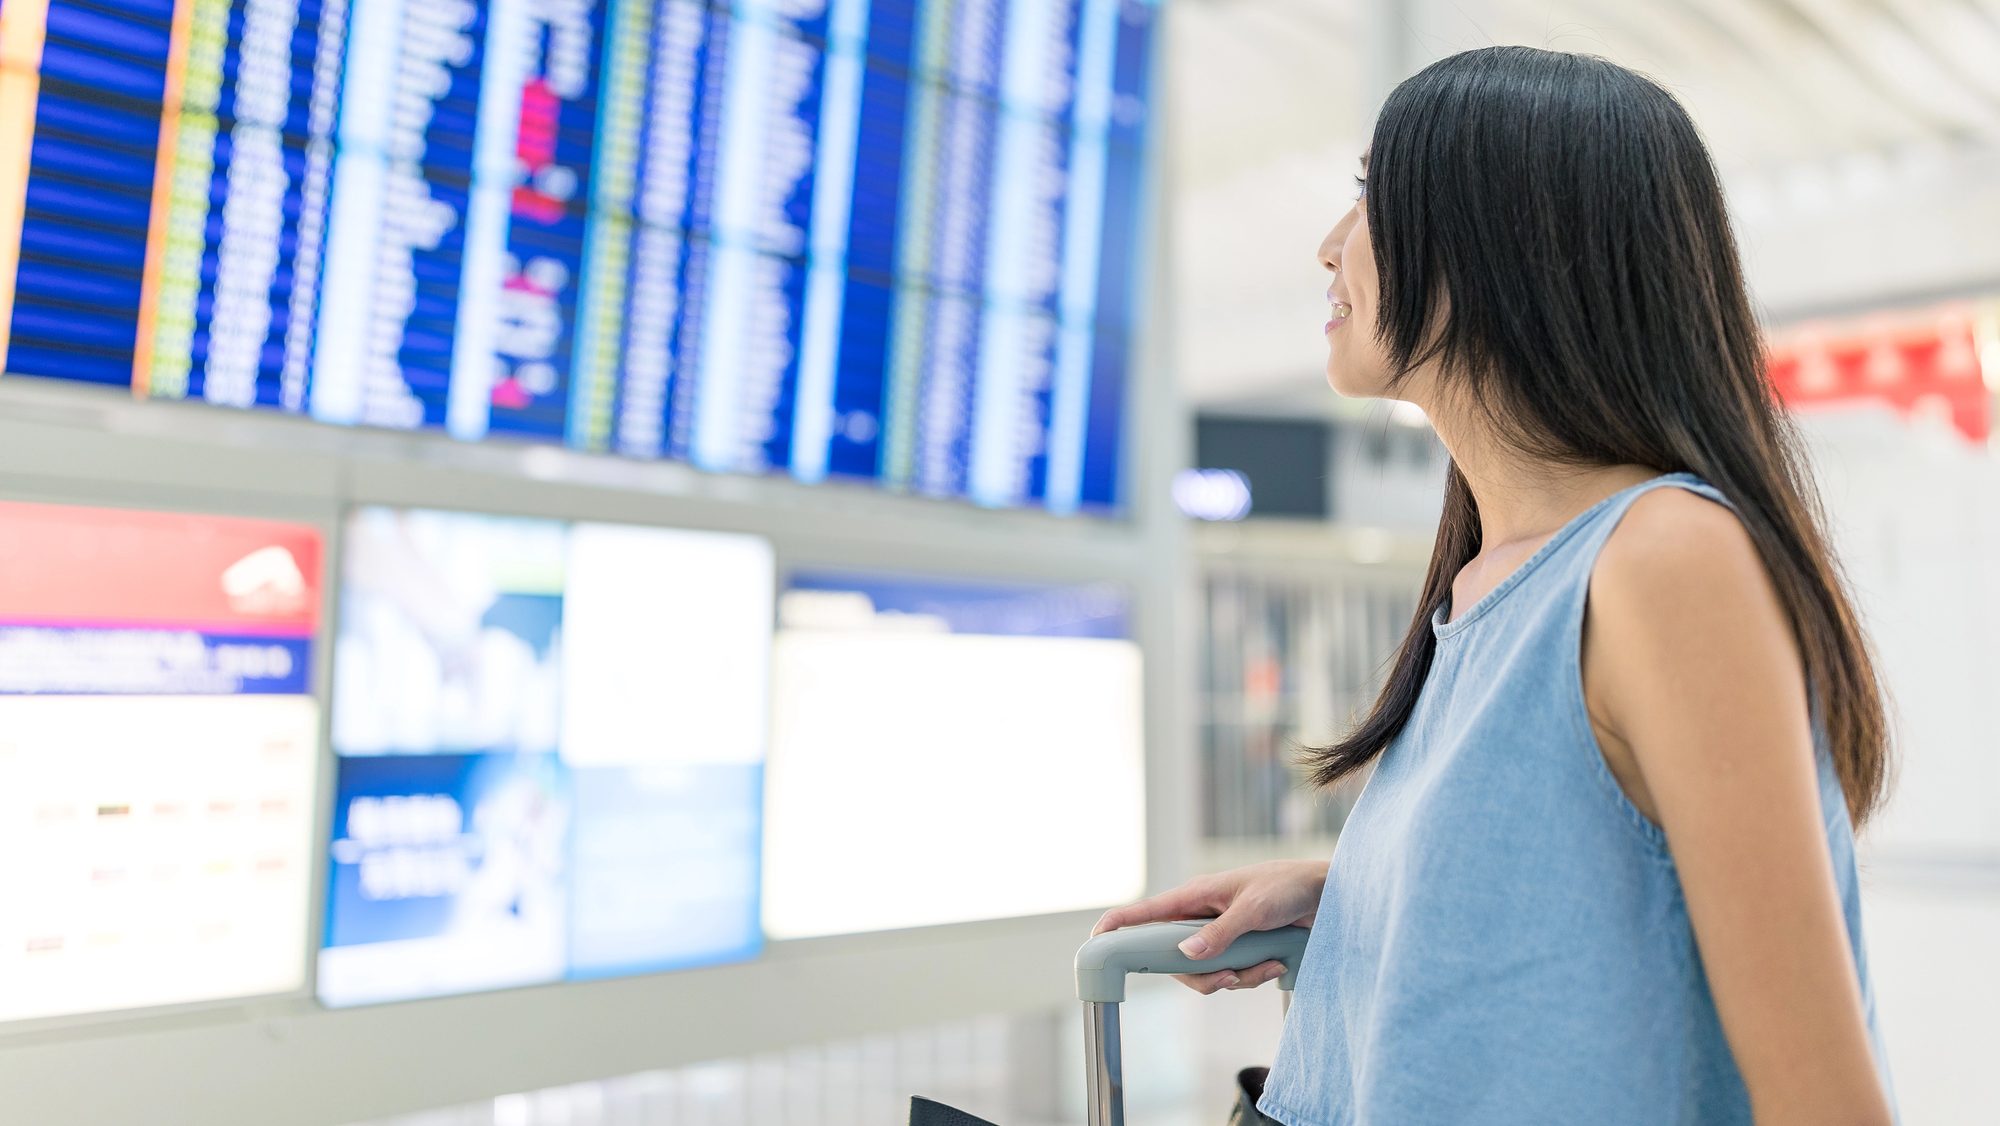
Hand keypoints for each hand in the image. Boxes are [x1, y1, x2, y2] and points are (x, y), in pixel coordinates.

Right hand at [1091, 859, 1327, 995]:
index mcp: (1196, 895)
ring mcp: (1219, 934)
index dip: (1119, 925)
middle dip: (1204, 976)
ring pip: (1205, 972)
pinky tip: (1276, 961)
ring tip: (1267, 962)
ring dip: (1237, 976)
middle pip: (1175, 959)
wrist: (1326, 894)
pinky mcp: (1239, 948)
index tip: (1097, 941)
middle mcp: (1202, 916)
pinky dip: (1253, 974)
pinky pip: (1231, 974)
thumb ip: (1219, 934)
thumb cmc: (1287, 886)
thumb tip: (1185, 954)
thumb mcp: (1254, 910)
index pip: (1146, 911)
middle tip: (1229, 978)